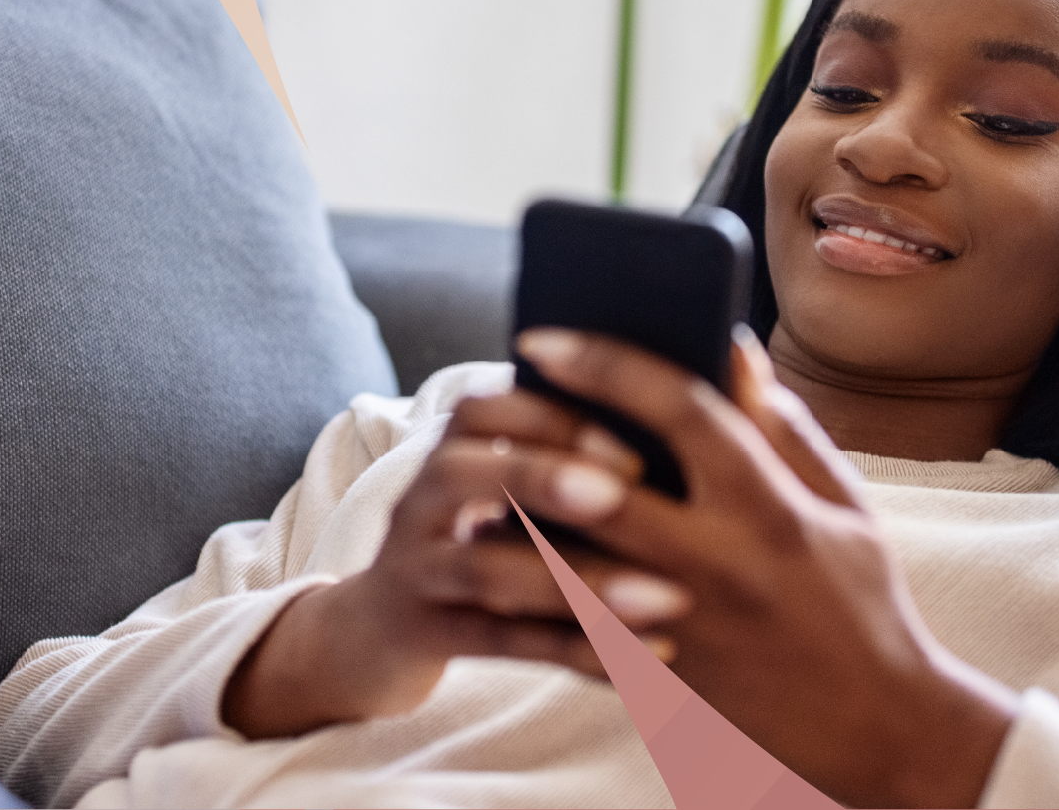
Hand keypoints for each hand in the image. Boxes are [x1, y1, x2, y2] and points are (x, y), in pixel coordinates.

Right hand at [220, 385, 694, 739]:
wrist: (377, 635)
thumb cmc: (478, 545)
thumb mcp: (499, 494)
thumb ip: (562, 457)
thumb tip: (680, 407)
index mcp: (448, 454)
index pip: (480, 410)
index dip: (550, 417)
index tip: (633, 444)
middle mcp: (418, 504)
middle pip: (459, 474)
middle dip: (542, 477)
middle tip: (626, 494)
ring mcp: (415, 572)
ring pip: (484, 570)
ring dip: (576, 580)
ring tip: (665, 596)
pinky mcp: (424, 637)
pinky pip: (501, 642)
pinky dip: (578, 647)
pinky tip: (648, 650)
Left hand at [514, 326, 1018, 809]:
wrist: (874, 726)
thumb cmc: (860, 601)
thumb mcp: (844, 505)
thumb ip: (784, 427)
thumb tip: (731, 348)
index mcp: (771, 508)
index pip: (680, 412)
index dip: (607, 364)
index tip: (546, 336)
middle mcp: (720, 564)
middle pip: (603, 485)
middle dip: (540, 435)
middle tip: (495, 398)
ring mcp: (680, 625)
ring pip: (569, 561)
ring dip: (520, 515)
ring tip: (491, 473)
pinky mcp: (656, 674)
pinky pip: (571, 624)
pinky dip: (534, 584)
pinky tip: (509, 546)